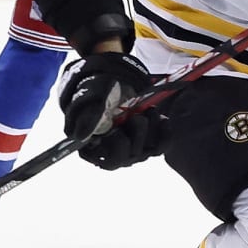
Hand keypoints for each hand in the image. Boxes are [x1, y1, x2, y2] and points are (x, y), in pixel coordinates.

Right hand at [57, 51, 165, 169]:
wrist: (111, 87)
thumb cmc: (96, 94)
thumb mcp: (89, 99)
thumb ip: (87, 115)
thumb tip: (82, 134)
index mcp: (94, 151)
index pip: (111, 160)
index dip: (118, 141)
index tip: (117, 125)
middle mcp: (114, 156)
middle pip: (133, 154)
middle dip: (136, 130)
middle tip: (133, 113)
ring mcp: (132, 152)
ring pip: (149, 149)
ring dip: (151, 126)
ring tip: (146, 109)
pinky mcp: (149, 144)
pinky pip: (163, 144)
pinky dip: (165, 130)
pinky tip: (162, 118)